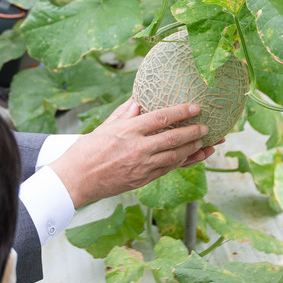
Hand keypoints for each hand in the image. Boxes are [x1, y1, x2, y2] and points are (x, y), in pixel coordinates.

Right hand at [49, 99, 216, 209]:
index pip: (161, 118)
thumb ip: (124, 114)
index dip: (182, 112)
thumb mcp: (104, 127)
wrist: (75, 180)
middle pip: (173, 138)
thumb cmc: (86, 151)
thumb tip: (138, 102)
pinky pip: (168, 170)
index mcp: (127, 130)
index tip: (196, 108)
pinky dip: (182, 163)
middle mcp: (137, 148)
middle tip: (207, 127)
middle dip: (194, 132)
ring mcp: (141, 166)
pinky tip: (192, 157)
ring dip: (193, 149)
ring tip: (205, 142)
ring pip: (175, 156)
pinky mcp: (142, 180)